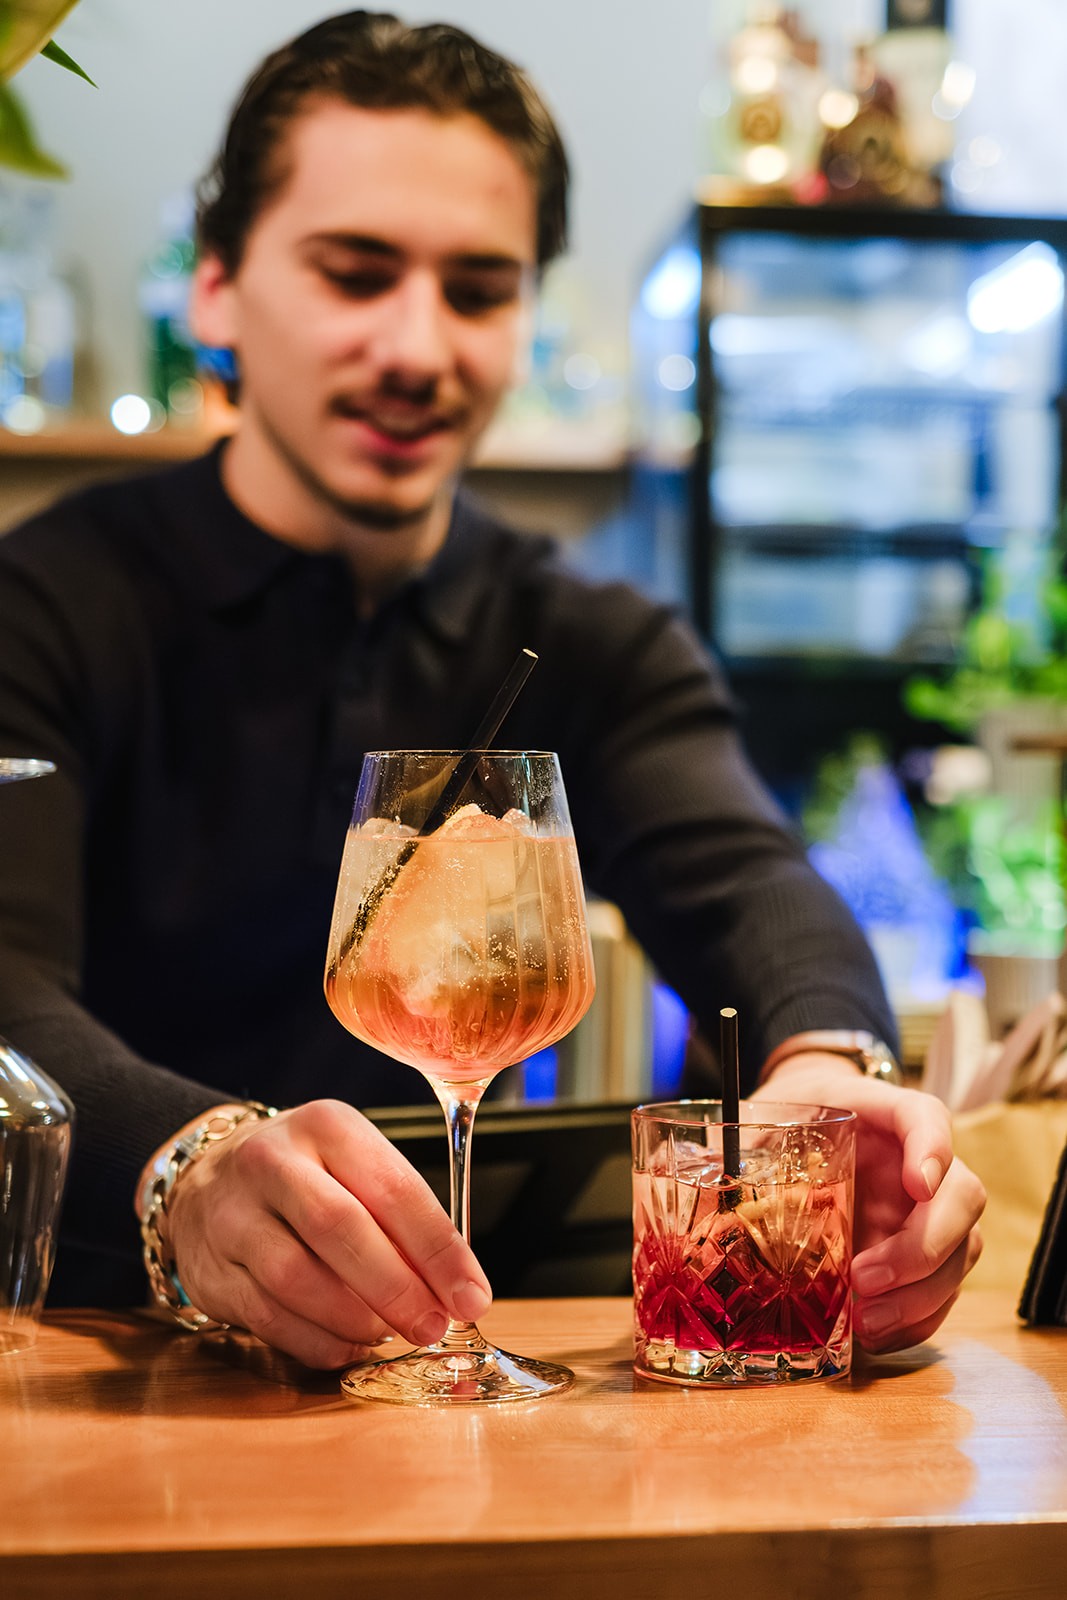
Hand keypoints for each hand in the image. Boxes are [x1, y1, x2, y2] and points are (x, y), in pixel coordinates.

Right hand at [162, 1099, 491, 1367]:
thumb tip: (456, 1287)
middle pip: (341, 1230)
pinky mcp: (209, 1270)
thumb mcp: (353, 1166)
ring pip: (297, 1279)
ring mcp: (232, 1215)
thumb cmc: (306, 1177)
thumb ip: (401, 1218)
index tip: (471, 1295)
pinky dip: (318, 1341)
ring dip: (356, 1318)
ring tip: (389, 1332)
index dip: (438, 1250)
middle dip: (397, 1288)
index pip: (393, 1188)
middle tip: (433, 1324)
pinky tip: (349, 1344)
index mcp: (326, 1126)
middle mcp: (271, 1162)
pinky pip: (268, 1318)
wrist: (207, 1180)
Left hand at [753, 1054, 985, 1353]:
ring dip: (921, 1294)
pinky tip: (871, 1336)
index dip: (933, 1147)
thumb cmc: (788, 1117)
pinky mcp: (920, 1254)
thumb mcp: (763, 1113)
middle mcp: (919, 1162)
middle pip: (963, 1196)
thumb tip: (693, 1165)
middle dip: (925, 1245)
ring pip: (961, 1251)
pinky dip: (914, 1320)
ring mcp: (926, 1211)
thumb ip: (740, 1136)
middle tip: (865, 1278)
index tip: (919, 1181)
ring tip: (863, 1322)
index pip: (926, 1116)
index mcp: (883, 1114)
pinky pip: (940, 1291)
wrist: (805, 1122)